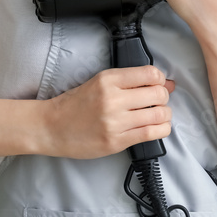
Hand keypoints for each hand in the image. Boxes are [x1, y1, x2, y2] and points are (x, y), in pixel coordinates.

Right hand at [42, 66, 174, 159]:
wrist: (52, 127)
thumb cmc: (75, 104)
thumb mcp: (99, 82)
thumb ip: (129, 81)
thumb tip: (165, 82)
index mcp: (108, 80)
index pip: (150, 74)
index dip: (161, 79)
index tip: (160, 84)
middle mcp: (113, 99)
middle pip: (158, 94)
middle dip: (164, 97)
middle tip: (158, 101)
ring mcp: (115, 122)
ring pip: (158, 115)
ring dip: (165, 114)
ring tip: (159, 114)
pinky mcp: (116, 141)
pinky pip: (150, 134)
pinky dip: (161, 129)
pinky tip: (158, 127)